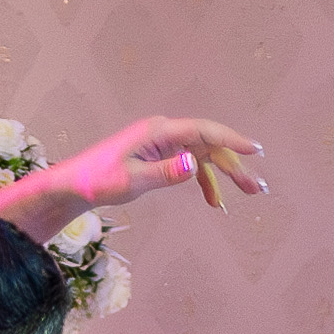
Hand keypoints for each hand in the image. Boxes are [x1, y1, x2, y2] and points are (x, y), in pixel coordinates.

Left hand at [40, 116, 266, 215]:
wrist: (75, 184)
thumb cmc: (98, 180)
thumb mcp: (132, 181)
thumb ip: (165, 172)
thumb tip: (195, 163)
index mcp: (158, 132)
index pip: (203, 131)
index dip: (231, 140)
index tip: (255, 149)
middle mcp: (164, 134)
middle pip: (209, 145)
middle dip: (236, 164)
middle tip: (258, 186)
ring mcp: (163, 145)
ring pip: (204, 156)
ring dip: (225, 175)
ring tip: (248, 193)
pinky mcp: (161, 157)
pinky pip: (191, 166)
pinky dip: (205, 181)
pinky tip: (215, 201)